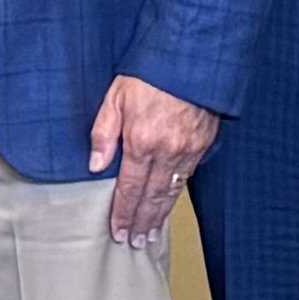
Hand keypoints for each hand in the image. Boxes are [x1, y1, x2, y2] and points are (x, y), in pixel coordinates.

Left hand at [87, 74, 217, 250]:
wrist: (191, 57)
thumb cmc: (150, 73)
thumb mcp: (115, 97)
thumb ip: (104, 133)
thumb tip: (95, 165)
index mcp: (142, 141)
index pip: (129, 188)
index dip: (123, 213)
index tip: (118, 231)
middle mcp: (167, 151)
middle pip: (152, 197)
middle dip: (142, 222)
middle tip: (135, 242)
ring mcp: (188, 150)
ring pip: (172, 192)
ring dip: (160, 215)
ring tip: (150, 233)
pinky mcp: (203, 144)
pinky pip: (187, 177)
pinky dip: (176, 195)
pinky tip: (168, 205)